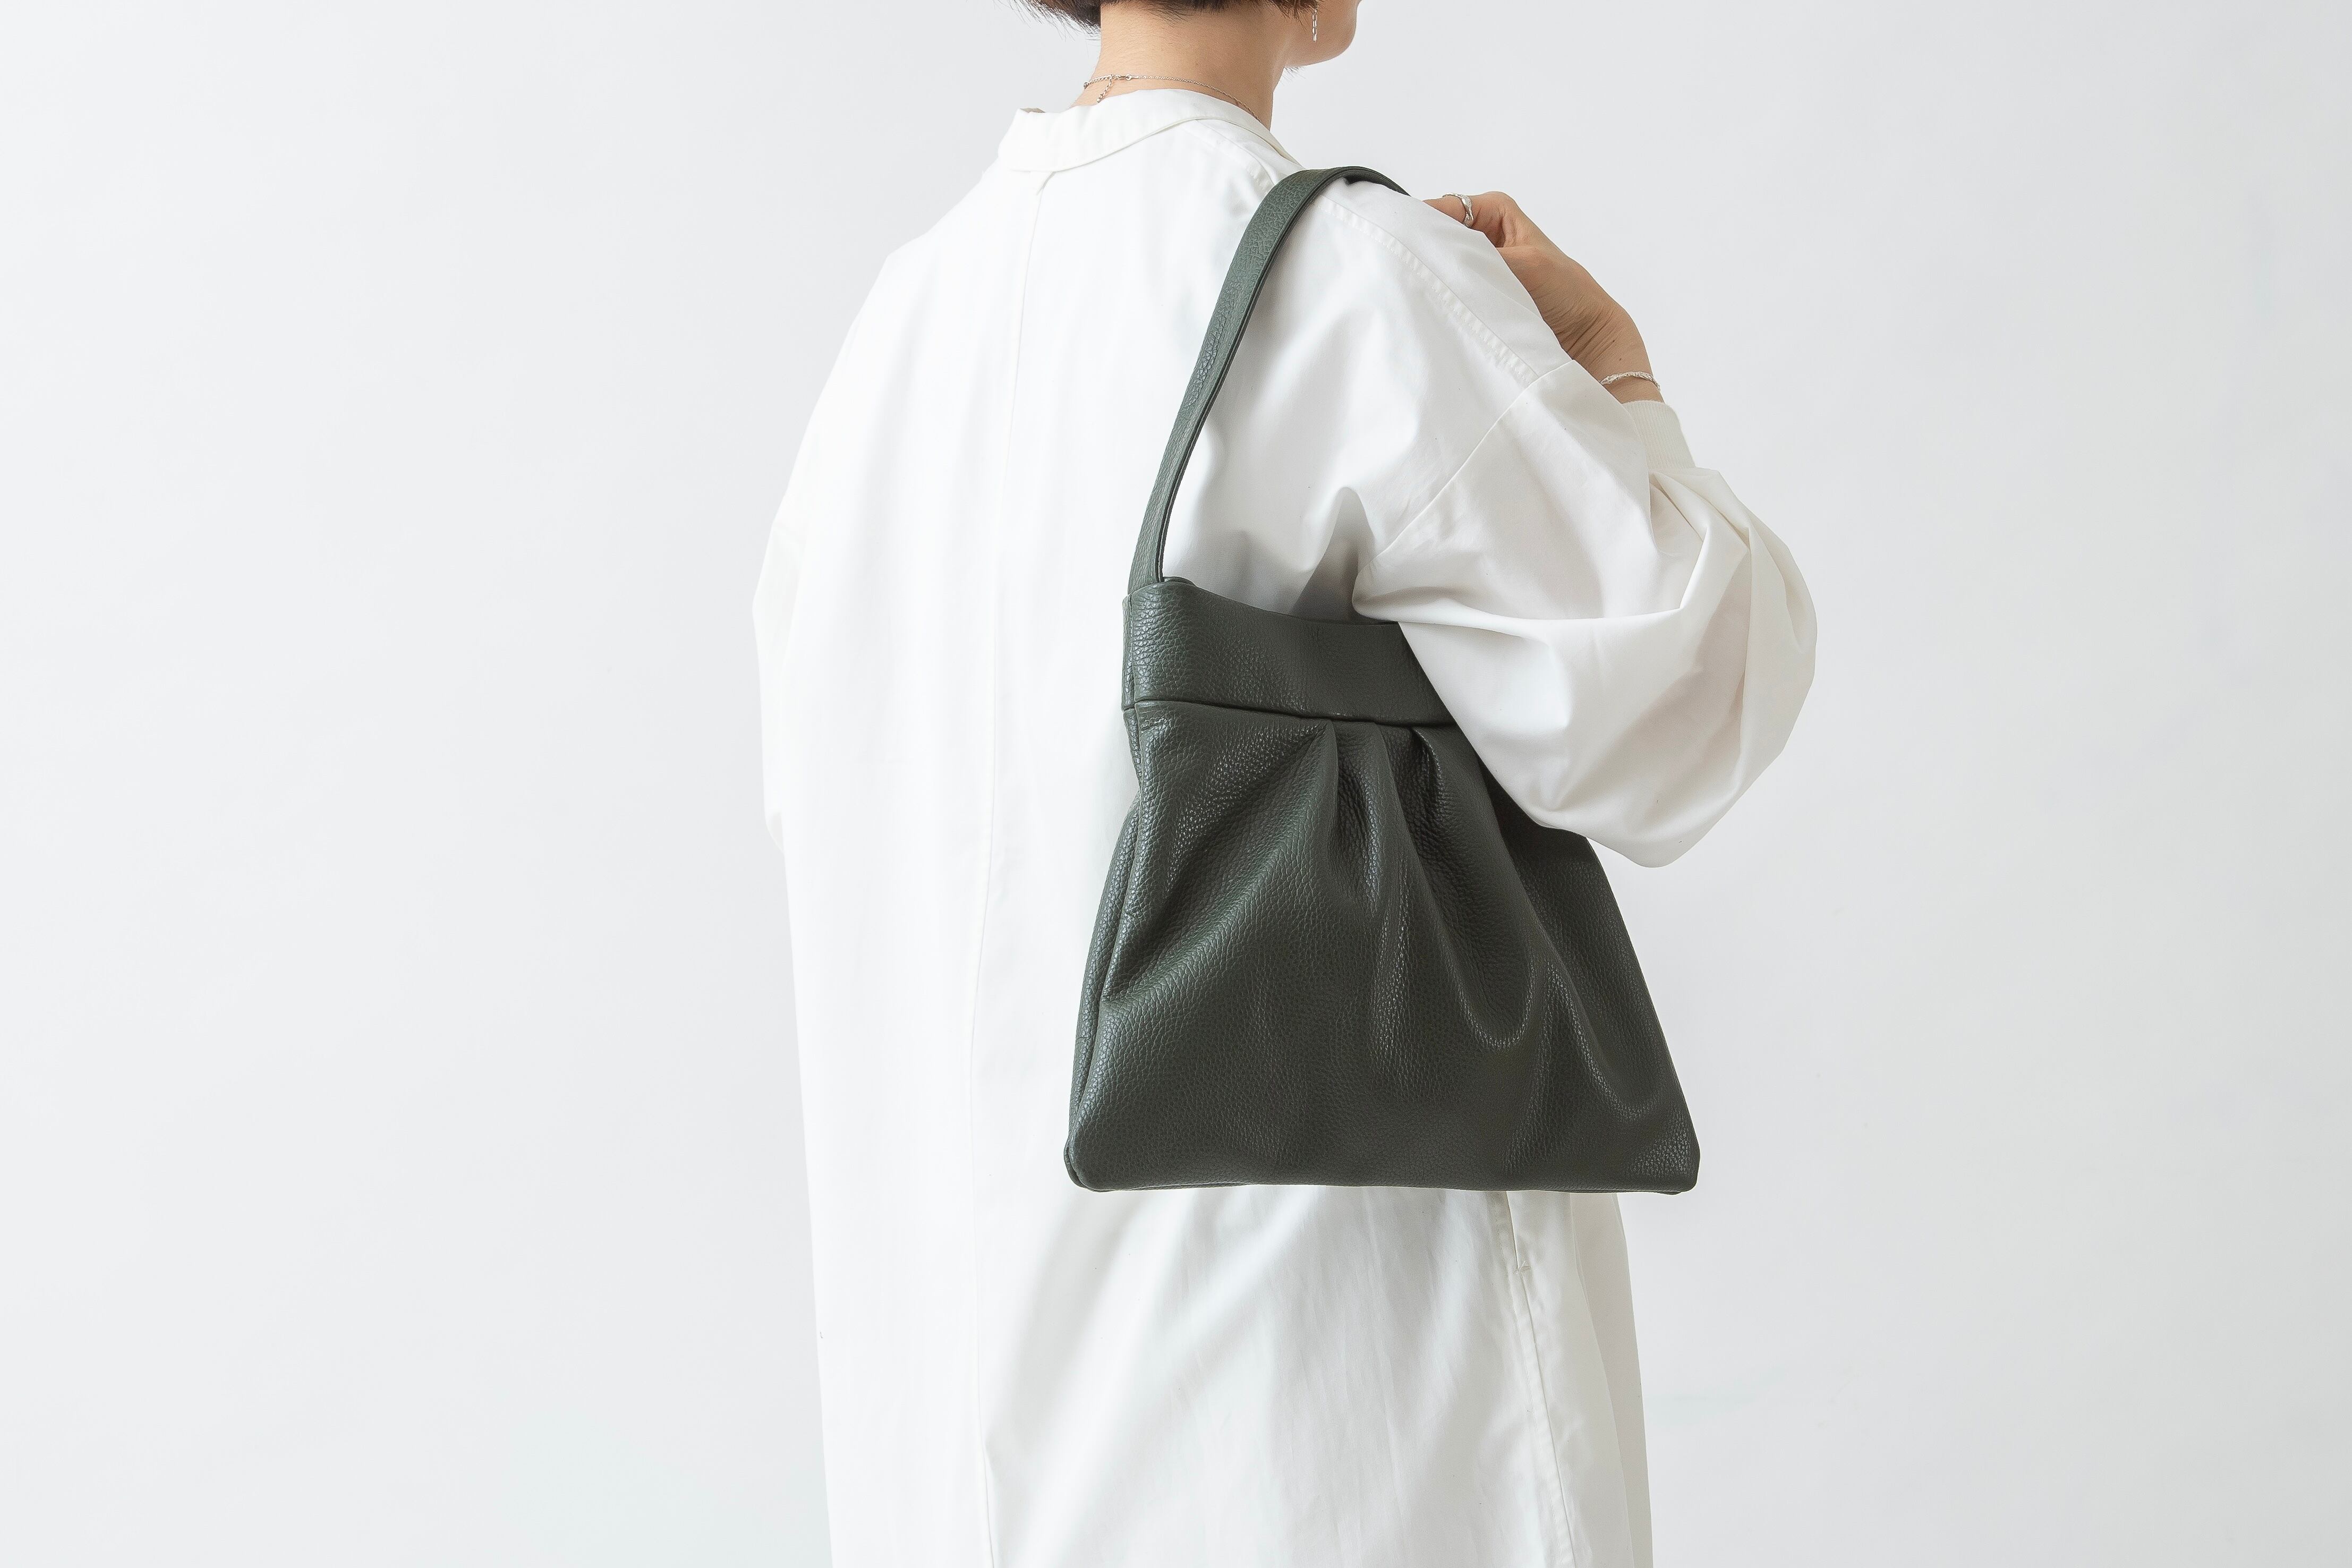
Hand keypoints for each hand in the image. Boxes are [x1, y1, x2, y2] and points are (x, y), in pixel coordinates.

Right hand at [1427, 192, 1659, 401]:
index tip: (1401, 248)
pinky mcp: (1471, 293)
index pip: (1438, 209)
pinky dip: (1439, 299)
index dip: (1417, 227)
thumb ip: (1478, 254)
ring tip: (1421, 293)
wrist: (1583, 337)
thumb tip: (1434, 253)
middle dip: (1421, 254)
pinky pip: (1445, 291)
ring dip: (1431, 279)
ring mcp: (1473, 265)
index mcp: (1491, 210)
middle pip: (1431, 238)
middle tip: (1407, 274)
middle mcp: (1478, 233)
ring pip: (1436, 266)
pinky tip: (1433, 308)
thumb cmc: (1565, 292)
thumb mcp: (1522, 263)